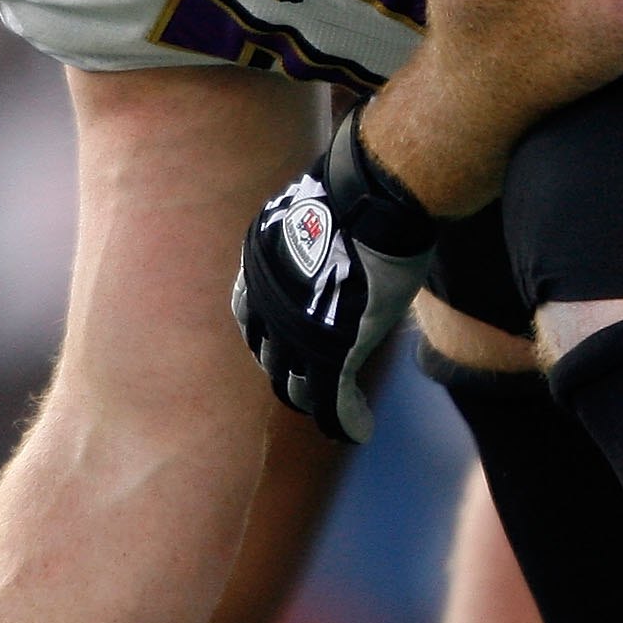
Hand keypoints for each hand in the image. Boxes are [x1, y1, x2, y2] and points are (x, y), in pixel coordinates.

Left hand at [233, 113, 437, 443]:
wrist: (372, 195)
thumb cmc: (354, 190)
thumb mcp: (313, 208)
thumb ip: (311, 231)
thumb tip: (334, 221)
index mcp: (256, 269)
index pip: (250, 320)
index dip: (268, 339)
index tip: (288, 348)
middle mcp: (266, 305)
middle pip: (270, 359)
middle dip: (289, 376)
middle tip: (311, 388)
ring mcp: (297, 332)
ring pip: (299, 387)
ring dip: (315, 403)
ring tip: (334, 415)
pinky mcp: (334, 352)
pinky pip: (333, 400)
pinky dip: (345, 421)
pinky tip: (359, 432)